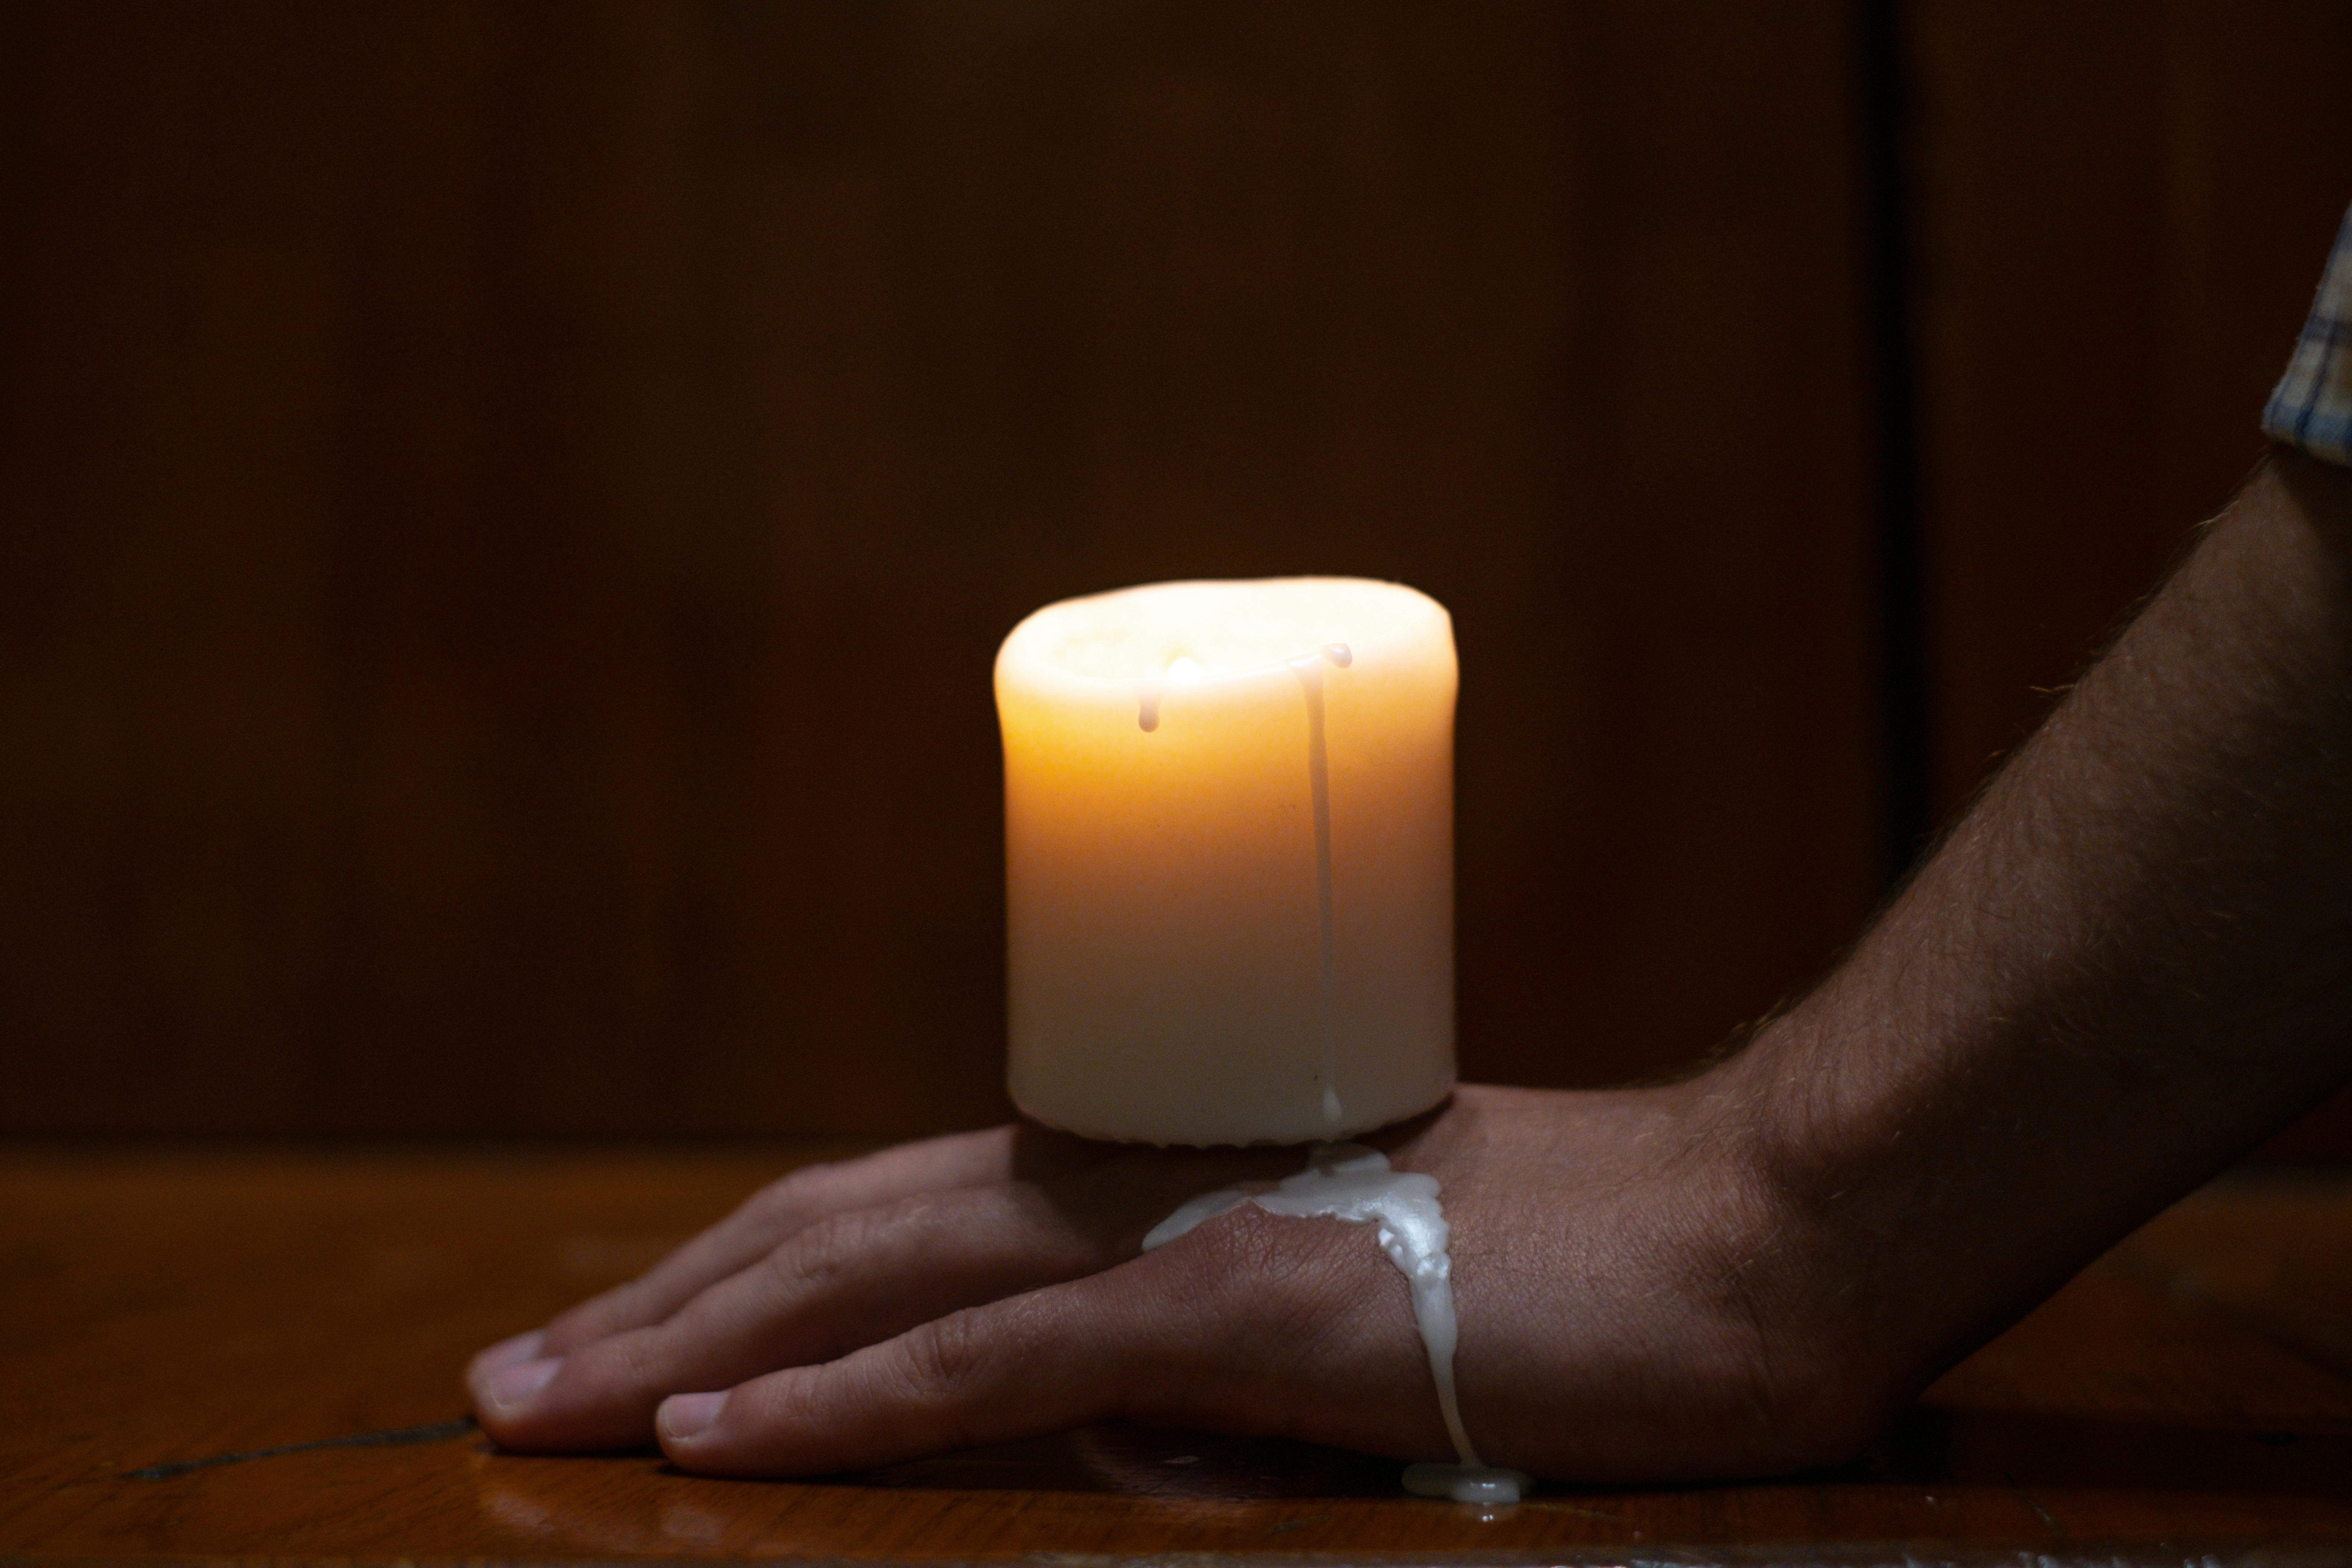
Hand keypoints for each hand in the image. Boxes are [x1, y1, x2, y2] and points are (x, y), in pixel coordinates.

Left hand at [465, 1077, 1893, 1481]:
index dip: (758, 1263)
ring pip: (882, 1278)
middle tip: (520, 1364)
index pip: (910, 1210)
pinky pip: (1001, 1364)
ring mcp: (1190, 1238)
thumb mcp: (1376, 1319)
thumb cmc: (1597, 1275)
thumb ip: (1235, 1367)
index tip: (642, 1323)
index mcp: (1169, 1175)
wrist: (1757, 1230)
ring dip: (695, 1341)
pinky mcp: (1250, 1310)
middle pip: (849, 1228)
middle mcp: (1146, 1184)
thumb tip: (1132, 1439)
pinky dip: (844, 1398)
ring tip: (544, 1393)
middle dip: (669, 1299)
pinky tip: (713, 1433)